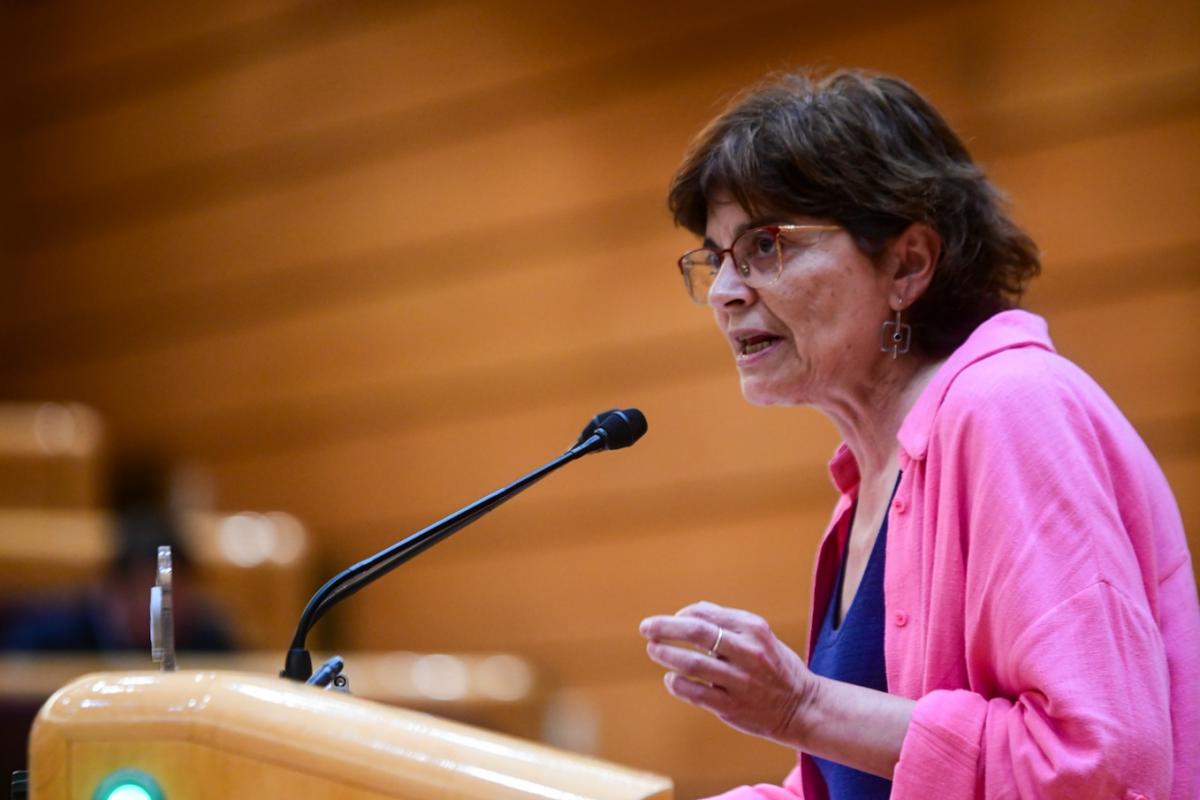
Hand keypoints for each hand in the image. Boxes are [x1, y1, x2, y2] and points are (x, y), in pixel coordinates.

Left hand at [639, 601, 816, 745]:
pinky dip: (677, 684)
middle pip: (696, 633)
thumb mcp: (760, 634)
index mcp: (754, 629)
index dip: (680, 615)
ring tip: (654, 650)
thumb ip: (727, 622)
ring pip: (692, 664)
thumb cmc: (775, 665)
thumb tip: (688, 612)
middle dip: (665, 628)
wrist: (802, 707)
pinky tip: (671, 679)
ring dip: (666, 655)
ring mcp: (740, 681)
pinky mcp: (731, 706)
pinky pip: (695, 693)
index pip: (705, 614)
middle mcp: (748, 652)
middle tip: (645, 628)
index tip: (670, 621)